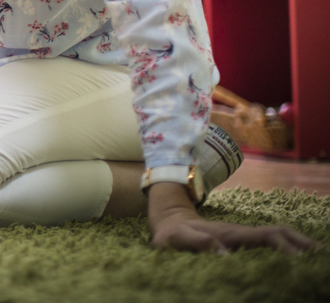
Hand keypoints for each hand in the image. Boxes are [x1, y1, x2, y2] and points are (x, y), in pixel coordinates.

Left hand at [148, 183, 319, 253]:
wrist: (168, 222)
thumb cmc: (172, 235)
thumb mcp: (178, 239)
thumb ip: (197, 244)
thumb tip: (223, 254)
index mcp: (230, 234)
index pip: (264, 237)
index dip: (284, 246)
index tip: (301, 259)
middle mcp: (240, 233)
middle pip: (277, 233)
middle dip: (299, 243)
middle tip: (320, 257)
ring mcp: (242, 236)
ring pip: (276, 235)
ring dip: (297, 243)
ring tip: (317, 255)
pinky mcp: (241, 241)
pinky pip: (268, 241)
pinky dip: (286, 246)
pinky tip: (296, 256)